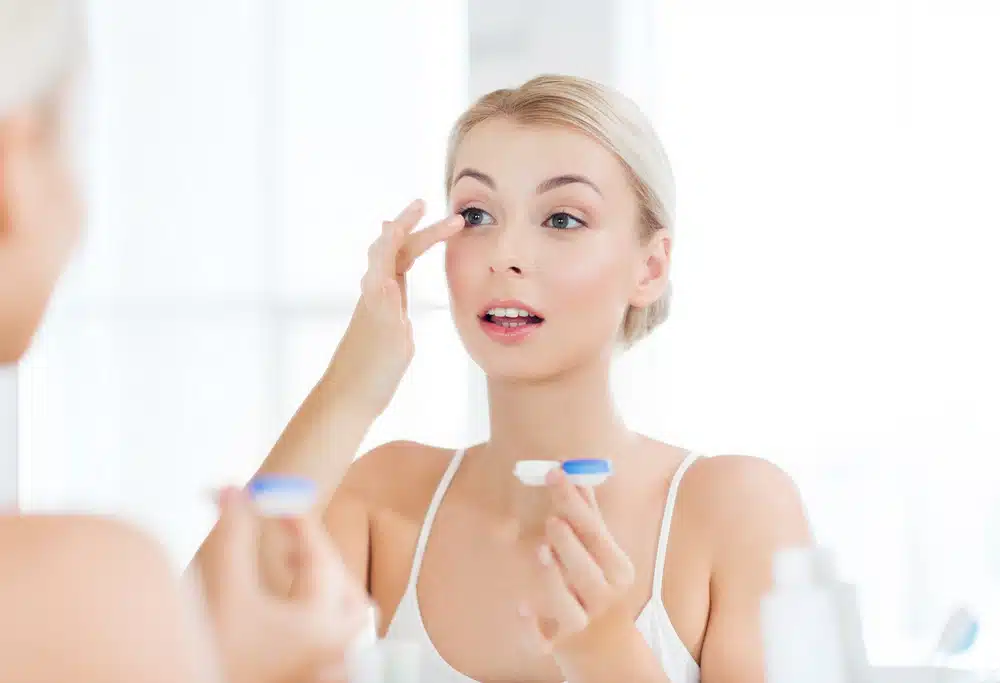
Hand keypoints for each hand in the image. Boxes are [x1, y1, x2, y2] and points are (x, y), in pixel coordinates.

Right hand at [197, 488, 369, 682]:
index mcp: (322, 626)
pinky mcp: (314, 679)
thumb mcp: (219, 596)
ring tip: (285, 574)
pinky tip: (284, 616)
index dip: (298, 521)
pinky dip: (317, 618)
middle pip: (348, 591)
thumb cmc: (218, 662)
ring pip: (346, 621)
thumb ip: (231, 538)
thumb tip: (231, 492)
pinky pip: (334, 644)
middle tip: (284, 540)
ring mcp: (328, 673)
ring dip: (322, 589)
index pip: (320, 556)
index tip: (275, 499)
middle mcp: (336, 653)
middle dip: (317, 557)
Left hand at [326, 199, 463, 415]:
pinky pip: (391, 283)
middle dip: (415, 229)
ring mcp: (376, 306)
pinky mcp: (380, 320)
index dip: (412, 226)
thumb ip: (389, 301)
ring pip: (390, 264)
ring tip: (414, 226)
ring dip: (406, 243)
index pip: (394, 247)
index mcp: (377, 292)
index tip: (432, 209)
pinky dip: (400, 267)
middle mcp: (374, 293)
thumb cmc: (371, 372)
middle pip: (394, 250)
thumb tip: (389, 270)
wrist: (348, 398)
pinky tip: (401, 274)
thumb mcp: (390, 335)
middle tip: (438, 213)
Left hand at [518, 469, 635, 656]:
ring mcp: (582, 621)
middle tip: (553, 520)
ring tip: (541, 551)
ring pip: (568, 607)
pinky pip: (543, 640)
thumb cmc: (598, 581)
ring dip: (553, 580)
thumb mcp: (600, 550)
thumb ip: (587, 513)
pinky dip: (532, 627)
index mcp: (617, 568)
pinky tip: (522, 607)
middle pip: (587, 571)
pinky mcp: (559, 643)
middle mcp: (603, 596)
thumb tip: (573, 469)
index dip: (575, 502)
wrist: (605, 642)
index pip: (596, 532)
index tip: (555, 473)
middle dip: (570, 545)